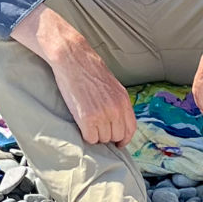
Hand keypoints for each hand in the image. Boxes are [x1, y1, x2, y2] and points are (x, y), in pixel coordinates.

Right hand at [11, 5, 136, 146]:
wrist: (72, 59)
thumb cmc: (88, 69)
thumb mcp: (112, 85)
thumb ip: (117, 102)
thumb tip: (118, 120)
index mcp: (124, 100)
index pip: (131, 129)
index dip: (124, 138)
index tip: (117, 142)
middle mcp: (116, 109)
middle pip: (117, 136)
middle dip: (107, 136)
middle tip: (97, 129)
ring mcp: (102, 114)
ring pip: (103, 139)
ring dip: (96, 135)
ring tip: (88, 123)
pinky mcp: (87, 118)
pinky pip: (90, 138)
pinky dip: (86, 135)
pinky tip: (82, 125)